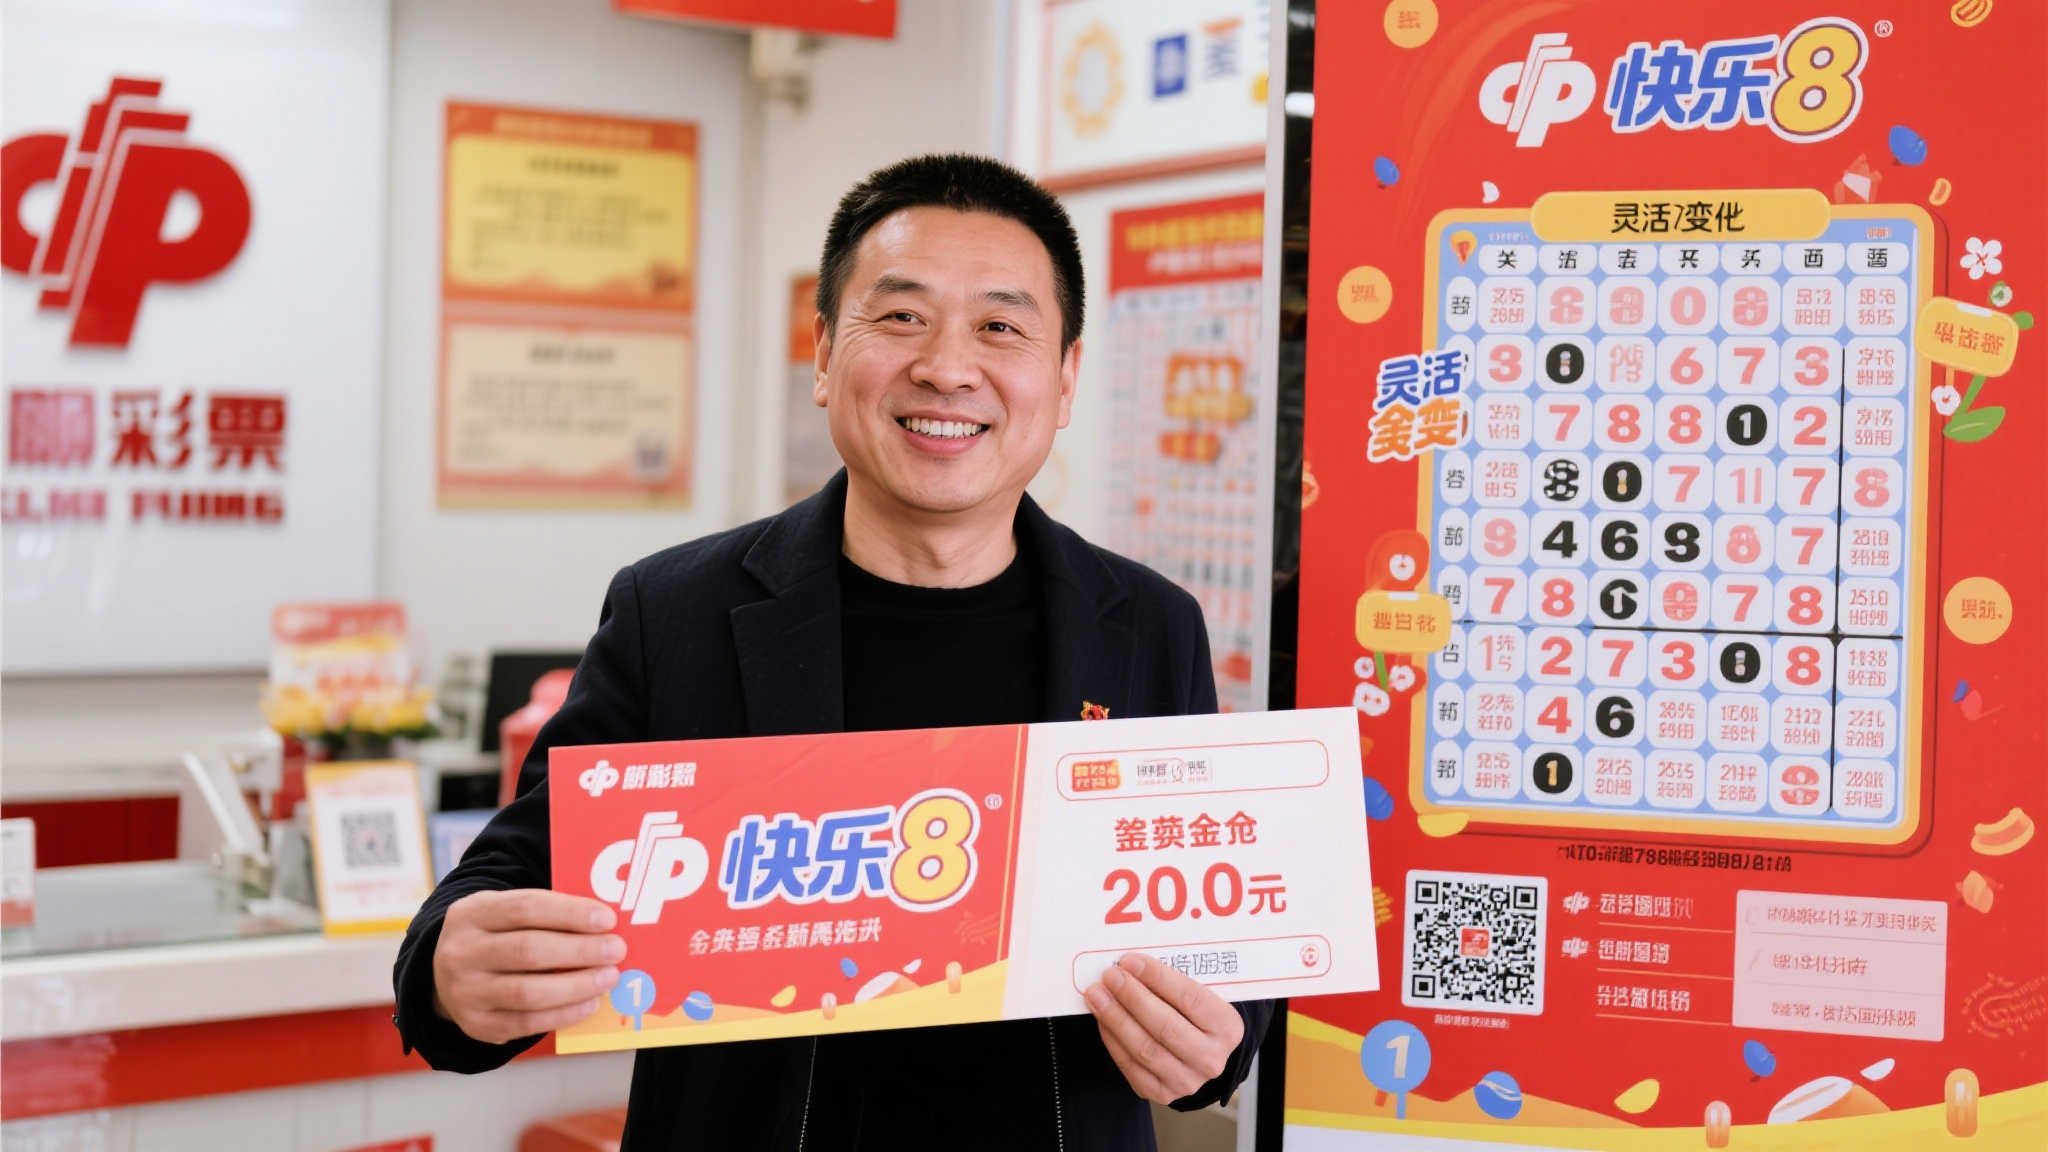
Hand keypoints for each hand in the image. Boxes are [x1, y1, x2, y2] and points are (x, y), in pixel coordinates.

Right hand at [431, 889, 624, 1044]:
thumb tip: (602, 924)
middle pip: (528, 950)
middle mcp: (462, 953)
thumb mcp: (503, 912)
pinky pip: (527, 1023)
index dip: (570, 913)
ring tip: (609, 977)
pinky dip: (564, 1014)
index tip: (607, 919)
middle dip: (580, 951)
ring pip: (528, 992)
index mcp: (472, 913)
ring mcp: (466, 992)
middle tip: (616, 950)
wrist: (444, 976)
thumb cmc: (494, 937)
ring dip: (577, 985)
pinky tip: (589, 1003)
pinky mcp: (477, 1025)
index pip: (525, 908)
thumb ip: (545, 913)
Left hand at [1083, 953, 1243, 1104]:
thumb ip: (1171, 982)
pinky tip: (1102, 1018)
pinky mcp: (1161, 1092)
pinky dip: (1112, 1039)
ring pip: (1145, 1048)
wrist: (1200, 1054)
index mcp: (1227, 1027)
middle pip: (1166, 1026)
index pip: (1191, 999)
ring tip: (1097, 995)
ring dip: (1115, 1018)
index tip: (1130, 961)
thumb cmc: (1194, 1016)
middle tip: (1110, 976)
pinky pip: (1130, 1065)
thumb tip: (1130, 966)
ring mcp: (1187, 1080)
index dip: (1157, 978)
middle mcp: (1211, 1058)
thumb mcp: (1198, 995)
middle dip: (1132, 997)